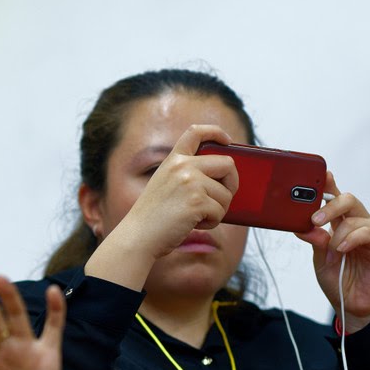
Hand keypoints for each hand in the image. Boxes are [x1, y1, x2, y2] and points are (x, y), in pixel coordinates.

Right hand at [87, 124, 237, 289]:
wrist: (138, 236)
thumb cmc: (154, 217)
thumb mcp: (165, 185)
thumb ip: (187, 175)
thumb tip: (222, 179)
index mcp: (174, 160)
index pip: (196, 132)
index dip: (216, 132)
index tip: (227, 141)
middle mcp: (182, 166)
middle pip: (227, 164)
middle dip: (231, 183)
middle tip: (222, 199)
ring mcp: (190, 182)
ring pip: (226, 193)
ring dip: (219, 209)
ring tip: (198, 217)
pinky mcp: (196, 202)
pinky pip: (220, 211)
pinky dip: (212, 222)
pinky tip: (194, 224)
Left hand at [293, 172, 369, 332]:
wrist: (352, 306)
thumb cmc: (338, 281)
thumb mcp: (319, 259)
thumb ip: (315, 240)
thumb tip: (304, 226)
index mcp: (341, 223)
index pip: (335, 197)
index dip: (329, 184)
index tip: (319, 176)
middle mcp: (357, 223)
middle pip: (347, 199)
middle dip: (330, 205)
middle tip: (315, 219)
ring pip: (355, 216)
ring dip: (339, 231)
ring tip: (332, 249)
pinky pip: (368, 232)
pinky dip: (352, 238)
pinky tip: (342, 248)